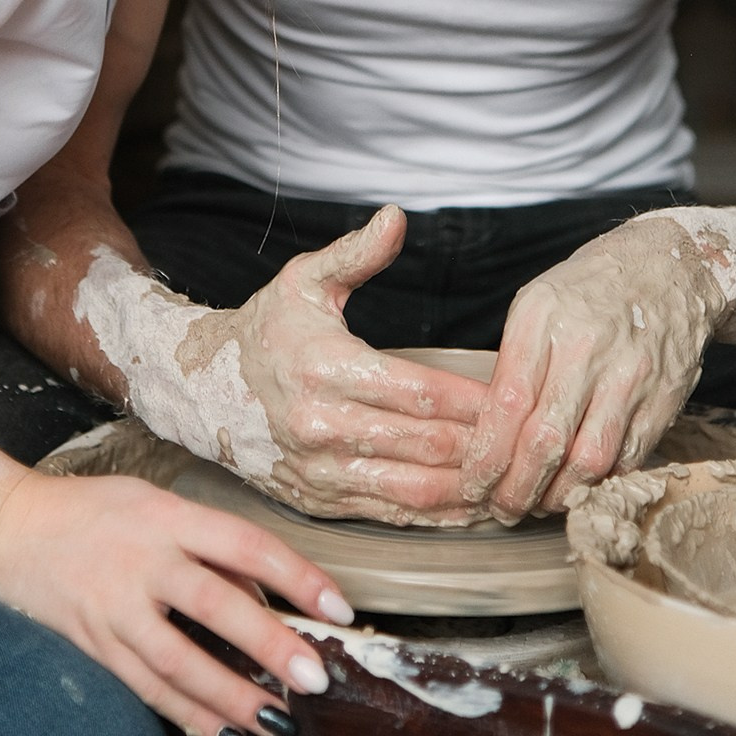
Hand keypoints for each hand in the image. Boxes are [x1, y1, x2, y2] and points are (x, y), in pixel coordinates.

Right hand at [0, 469, 345, 735]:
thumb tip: (261, 598)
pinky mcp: (93, 641)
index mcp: (167, 515)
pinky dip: (186, 714)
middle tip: (313, 677)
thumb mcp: (155, 504)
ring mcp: (114, 604)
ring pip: (177, 659)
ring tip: (273, 722)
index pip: (244, 544)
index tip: (337, 608)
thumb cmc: (94, 511)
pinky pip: (145, 686)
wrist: (8, 526)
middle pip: (214, 603)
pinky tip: (220, 734)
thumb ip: (207, 545)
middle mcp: (142, 558)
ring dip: (229, 696)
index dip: (296, 576)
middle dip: (268, 645)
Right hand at [185, 206, 486, 522]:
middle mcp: (323, 426)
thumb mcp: (303, 281)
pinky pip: (391, 516)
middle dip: (488, 448)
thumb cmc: (263, 331)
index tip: (517, 396)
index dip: (475, 400)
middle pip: (427, 446)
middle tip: (534, 443)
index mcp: (326, 368)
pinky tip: (472, 509)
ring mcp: (321, 472)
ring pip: (415, 491)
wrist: (201, 391)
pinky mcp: (319, 502)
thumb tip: (397, 217)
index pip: (420, 392)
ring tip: (517, 482)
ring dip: (472, 492)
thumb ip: (355, 253)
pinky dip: (438, 517)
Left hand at [458, 214, 732, 520]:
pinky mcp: (662, 400)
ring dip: (557, 496)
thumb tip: (489, 432)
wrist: (667, 269)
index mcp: (542, 319)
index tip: (472, 484)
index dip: (487, 456)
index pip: (507, 404)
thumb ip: (513, 363)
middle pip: (545, 440)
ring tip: (536, 506)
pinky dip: (598, 483)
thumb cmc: (590, 290)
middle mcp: (586, 347)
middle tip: (501, 510)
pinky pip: (626, 459)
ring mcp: (629, 376)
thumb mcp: (536, 304)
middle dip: (517, 489)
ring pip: (589, 460)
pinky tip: (577, 488)